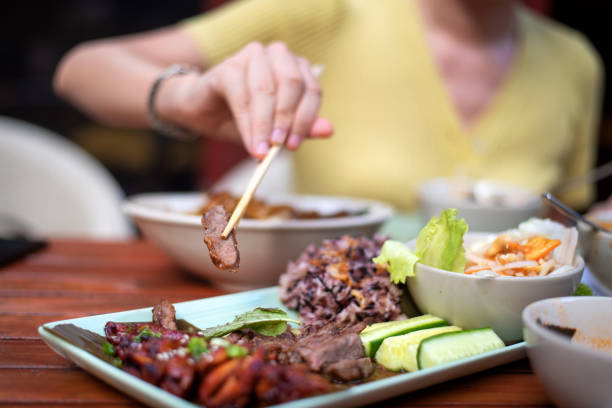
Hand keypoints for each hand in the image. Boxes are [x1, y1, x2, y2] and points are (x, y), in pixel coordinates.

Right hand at [156, 42, 332, 157]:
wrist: (202, 113)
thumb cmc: (243, 119)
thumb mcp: (277, 129)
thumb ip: (301, 128)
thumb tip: (329, 130)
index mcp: (296, 67)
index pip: (312, 90)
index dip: (306, 119)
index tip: (294, 146)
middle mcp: (277, 55)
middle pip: (292, 84)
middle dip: (285, 119)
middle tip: (278, 147)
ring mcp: (252, 56)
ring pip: (265, 91)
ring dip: (264, 125)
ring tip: (261, 152)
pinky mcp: (228, 66)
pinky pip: (241, 96)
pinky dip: (247, 123)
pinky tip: (249, 143)